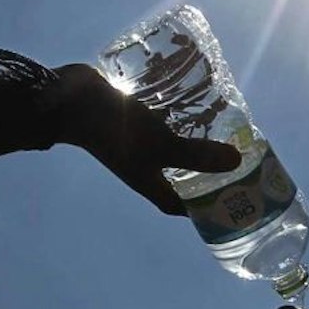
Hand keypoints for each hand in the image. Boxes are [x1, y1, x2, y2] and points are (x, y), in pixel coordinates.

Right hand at [40, 64, 243, 215]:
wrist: (71, 101)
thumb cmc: (116, 130)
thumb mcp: (160, 145)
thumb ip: (196, 155)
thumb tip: (237, 162)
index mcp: (148, 183)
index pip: (179, 205)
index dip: (203, 207)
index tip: (229, 198)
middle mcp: (143, 166)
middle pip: (179, 174)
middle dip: (205, 169)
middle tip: (235, 157)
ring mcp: (137, 142)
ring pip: (172, 145)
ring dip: (193, 139)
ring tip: (222, 127)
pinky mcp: (133, 119)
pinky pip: (162, 121)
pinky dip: (178, 115)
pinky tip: (196, 102)